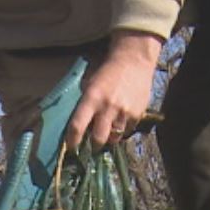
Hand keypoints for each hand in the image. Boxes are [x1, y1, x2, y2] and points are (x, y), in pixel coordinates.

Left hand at [65, 30, 161, 150]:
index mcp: (92, 98)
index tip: (71, 147)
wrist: (134, 61)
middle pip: (99, 139)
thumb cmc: (107, 73)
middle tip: (92, 146)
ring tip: (108, 131)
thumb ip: (85, 105)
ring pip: (114, 138)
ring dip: (110, 137)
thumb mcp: (91, 85)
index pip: (77, 125)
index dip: (72, 140)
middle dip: (94, 146)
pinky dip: (122, 129)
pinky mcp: (137, 115)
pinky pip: (127, 131)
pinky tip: (121, 120)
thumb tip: (80, 127)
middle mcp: (108, 107)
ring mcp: (124, 112)